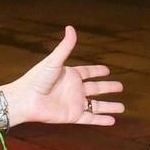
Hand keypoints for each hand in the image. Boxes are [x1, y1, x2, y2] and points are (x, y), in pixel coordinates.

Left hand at [2, 26, 123, 126]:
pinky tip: (112, 121)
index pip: (88, 72)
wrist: (26, 100)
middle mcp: (74, 89)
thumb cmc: (36, 79)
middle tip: (120, 86)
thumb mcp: (54, 61)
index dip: (97, 71)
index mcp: (70, 75)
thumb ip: (65, 47)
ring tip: (122, 108)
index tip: (107, 70)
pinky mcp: (73, 116)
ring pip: (96, 105)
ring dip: (109, 106)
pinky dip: (102, 120)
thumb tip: (70, 27)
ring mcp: (74, 103)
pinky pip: (91, 119)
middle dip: (108, 87)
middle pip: (96, 88)